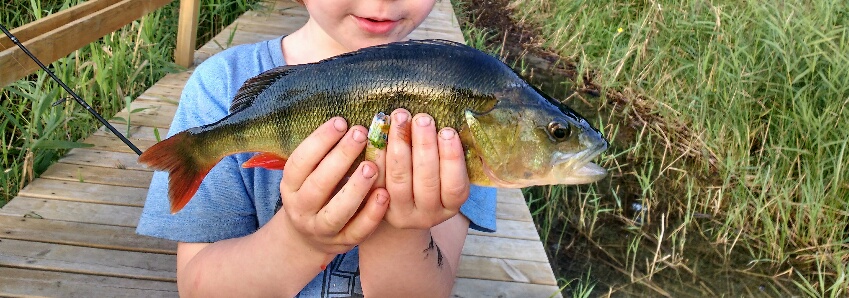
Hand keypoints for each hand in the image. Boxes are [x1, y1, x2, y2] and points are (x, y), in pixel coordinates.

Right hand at [277, 117, 389, 254]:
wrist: (308, 239)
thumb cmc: (315, 194)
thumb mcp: (308, 175)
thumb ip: (324, 155)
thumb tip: (348, 121)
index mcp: (290, 186)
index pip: (300, 162)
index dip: (319, 141)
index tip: (341, 121)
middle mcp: (302, 209)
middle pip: (318, 185)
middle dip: (341, 157)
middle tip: (361, 134)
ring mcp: (322, 229)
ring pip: (337, 211)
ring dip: (356, 188)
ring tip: (373, 166)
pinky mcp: (343, 243)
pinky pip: (358, 231)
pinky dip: (372, 214)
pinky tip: (384, 194)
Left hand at [372, 109, 470, 229]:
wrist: (404, 205)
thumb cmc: (433, 177)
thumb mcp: (446, 172)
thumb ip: (446, 154)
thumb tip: (442, 123)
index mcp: (450, 205)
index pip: (454, 185)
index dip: (451, 159)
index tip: (448, 131)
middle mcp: (427, 215)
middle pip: (426, 181)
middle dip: (424, 146)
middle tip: (422, 119)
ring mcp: (400, 213)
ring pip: (399, 181)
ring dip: (400, 146)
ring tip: (401, 118)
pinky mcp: (377, 207)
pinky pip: (376, 179)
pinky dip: (377, 154)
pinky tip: (378, 132)